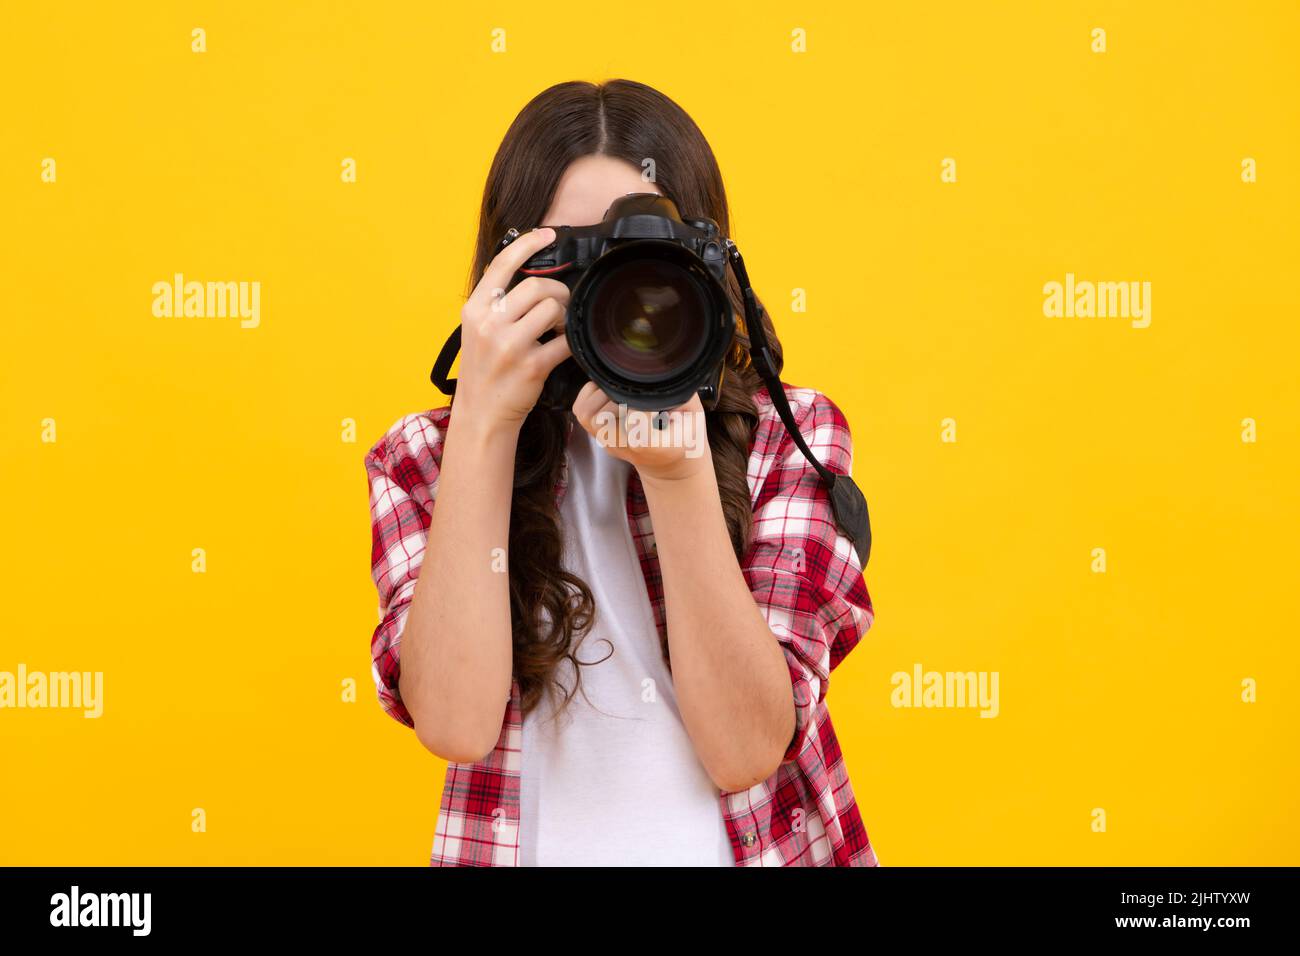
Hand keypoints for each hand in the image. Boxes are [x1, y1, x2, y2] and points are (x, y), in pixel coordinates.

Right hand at [452, 227, 571, 433]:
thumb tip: (530, 277)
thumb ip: (497, 304)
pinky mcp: (531, 366)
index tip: (547, 235)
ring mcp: (509, 346)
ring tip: (559, 329)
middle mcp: (489, 325)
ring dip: (564, 317)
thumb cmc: (484, 371)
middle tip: (560, 305)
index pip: (501, 264)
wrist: (481, 414)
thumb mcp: (477, 331)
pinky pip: (564, 342)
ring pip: (553, 309)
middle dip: (557, 292)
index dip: (527, 244)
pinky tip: (564, 347)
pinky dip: (571, 342)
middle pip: (536, 286)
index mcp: (474, 310)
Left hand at [571, 382, 711, 482]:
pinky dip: (590, 396)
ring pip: (589, 412)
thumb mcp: (694, 415)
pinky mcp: (598, 436)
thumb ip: (680, 393)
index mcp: (652, 445)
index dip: (640, 402)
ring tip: (621, 391)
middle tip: (635, 392)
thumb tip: (662, 369)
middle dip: (618, 395)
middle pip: (604, 414)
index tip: (652, 397)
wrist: (668, 465)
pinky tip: (610, 393)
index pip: (634, 419)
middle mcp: (624, 446)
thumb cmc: (684, 438)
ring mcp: (608, 443)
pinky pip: (581, 411)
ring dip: (601, 395)